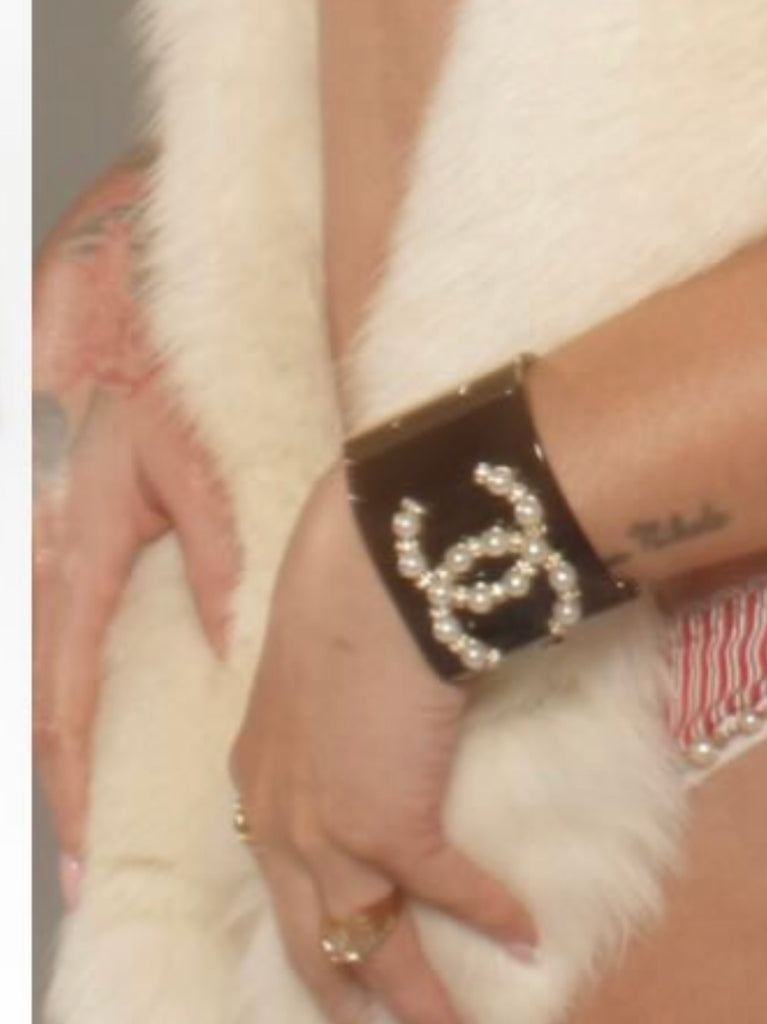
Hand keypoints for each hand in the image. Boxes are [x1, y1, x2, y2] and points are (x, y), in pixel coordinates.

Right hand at [33, 156, 239, 898]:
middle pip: (58, 696)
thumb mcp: (195, 466)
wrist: (142, 303)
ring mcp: (81, 554)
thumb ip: (213, 557)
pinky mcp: (107, 541)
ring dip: (88, 745)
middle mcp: (69, 563)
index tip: (86, 846)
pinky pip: (96, 633)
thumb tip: (230, 649)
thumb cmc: (162, 376)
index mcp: (82, 552)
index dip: (74, 773)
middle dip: (73, 779)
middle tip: (95, 860)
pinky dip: (105, 690)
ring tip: (110, 818)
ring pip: (74, 673)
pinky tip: (139, 723)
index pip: (67, 690)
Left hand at [231, 466, 536, 1023]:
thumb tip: (376, 729)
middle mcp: (278, 819)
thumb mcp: (316, 676)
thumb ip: (329, 719)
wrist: (363, 575)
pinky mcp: (386, 827)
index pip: (279, 879)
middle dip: (341, 991)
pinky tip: (520, 933)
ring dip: (411, 995)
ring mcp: (327, 831)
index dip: (310, 924)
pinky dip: (488, 913)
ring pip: (367, 942)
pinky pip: (446, 890)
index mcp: (259, 780)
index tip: (336, 957)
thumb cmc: (341, 603)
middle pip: (309, 936)